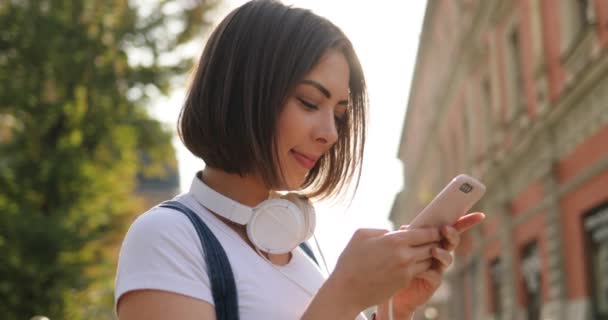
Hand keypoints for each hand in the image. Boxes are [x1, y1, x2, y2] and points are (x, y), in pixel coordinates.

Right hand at [307, 227, 442, 318]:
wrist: (347, 290)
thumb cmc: (350, 261)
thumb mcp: (361, 235)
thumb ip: (381, 230)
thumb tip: (392, 232)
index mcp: (395, 240)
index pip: (425, 233)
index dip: (433, 231)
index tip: (434, 229)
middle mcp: (405, 255)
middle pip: (431, 247)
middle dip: (434, 242)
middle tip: (435, 239)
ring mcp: (406, 271)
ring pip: (428, 260)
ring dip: (428, 255)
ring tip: (424, 251)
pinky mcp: (404, 282)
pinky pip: (420, 271)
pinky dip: (419, 266)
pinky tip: (413, 262)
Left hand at [378, 212, 484, 318]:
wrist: (397, 289)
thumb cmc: (400, 264)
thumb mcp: (402, 246)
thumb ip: (407, 236)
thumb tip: (405, 227)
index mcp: (434, 240)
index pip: (451, 228)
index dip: (465, 222)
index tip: (480, 215)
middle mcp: (440, 253)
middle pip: (453, 241)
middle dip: (452, 234)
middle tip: (445, 229)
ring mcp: (438, 267)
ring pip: (447, 258)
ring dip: (442, 253)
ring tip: (433, 251)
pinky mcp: (434, 281)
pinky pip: (436, 275)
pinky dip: (429, 271)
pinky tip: (420, 271)